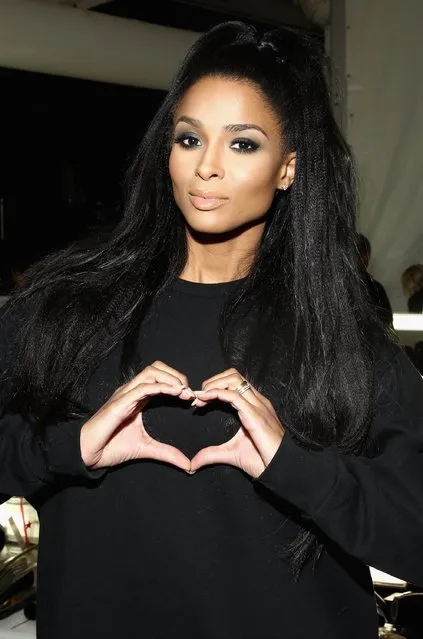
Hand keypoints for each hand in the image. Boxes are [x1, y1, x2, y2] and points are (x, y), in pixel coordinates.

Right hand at [80, 361, 194, 471]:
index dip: (177, 383)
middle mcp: (131, 391)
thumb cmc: (111, 448)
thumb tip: (188, 465)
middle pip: (157, 368)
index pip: (159, 377)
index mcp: (137, 397)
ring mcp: (125, 394)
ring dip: (171, 379)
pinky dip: (161, 386)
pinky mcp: (120, 402)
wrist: (88, 454)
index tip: (191, 398)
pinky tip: (175, 393)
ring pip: (151, 372)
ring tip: (184, 392)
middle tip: (189, 393)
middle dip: (176, 376)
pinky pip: (143, 387)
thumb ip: (167, 453)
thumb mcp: (145, 449)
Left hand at [190, 369, 284, 477]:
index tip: (200, 399)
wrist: (280, 469)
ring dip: (213, 384)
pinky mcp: (256, 415)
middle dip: (212, 381)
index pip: (234, 383)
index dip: (215, 386)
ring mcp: (257, 406)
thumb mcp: (231, 454)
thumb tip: (193, 463)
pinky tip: (205, 398)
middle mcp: (257, 401)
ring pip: (234, 379)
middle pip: (233, 375)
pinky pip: (235, 396)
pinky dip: (217, 393)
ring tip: (201, 396)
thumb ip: (212, 454)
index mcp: (254, 406)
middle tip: (198, 396)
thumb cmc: (263, 460)